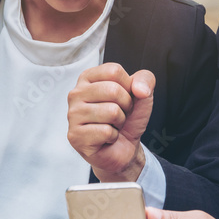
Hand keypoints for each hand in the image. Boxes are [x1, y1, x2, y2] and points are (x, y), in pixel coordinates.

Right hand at [67, 63, 154, 181]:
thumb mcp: (143, 94)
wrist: (125, 147)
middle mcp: (76, 93)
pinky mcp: (75, 136)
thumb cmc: (128, 119)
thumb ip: (146, 80)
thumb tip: (139, 89)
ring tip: (112, 125)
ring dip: (119, 122)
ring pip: (111, 111)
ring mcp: (73, 115)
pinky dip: (113, 137)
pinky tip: (106, 138)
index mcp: (88, 78)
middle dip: (126, 106)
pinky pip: (106, 132)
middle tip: (119, 114)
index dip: (128, 87)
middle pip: (113, 90)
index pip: (114, 71)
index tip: (124, 97)